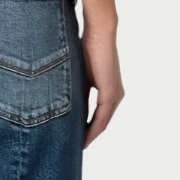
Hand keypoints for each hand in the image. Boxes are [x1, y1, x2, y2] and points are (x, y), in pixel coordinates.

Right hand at [81, 26, 124, 148]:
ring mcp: (115, 95)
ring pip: (102, 123)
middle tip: (75, 147)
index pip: (99, 115)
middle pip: (102, 123)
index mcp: (109, 89)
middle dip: (89, 136)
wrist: (99, 32)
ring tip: (77, 146)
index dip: (88, 128)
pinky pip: (102, 118)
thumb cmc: (88, 46)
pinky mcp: (110, 93)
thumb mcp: (80, 72)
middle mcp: (116, 95)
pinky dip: (93, 130)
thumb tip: (64, 99)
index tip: (75, 137)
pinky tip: (84, 138)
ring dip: (90, 136)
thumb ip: (76, 87)